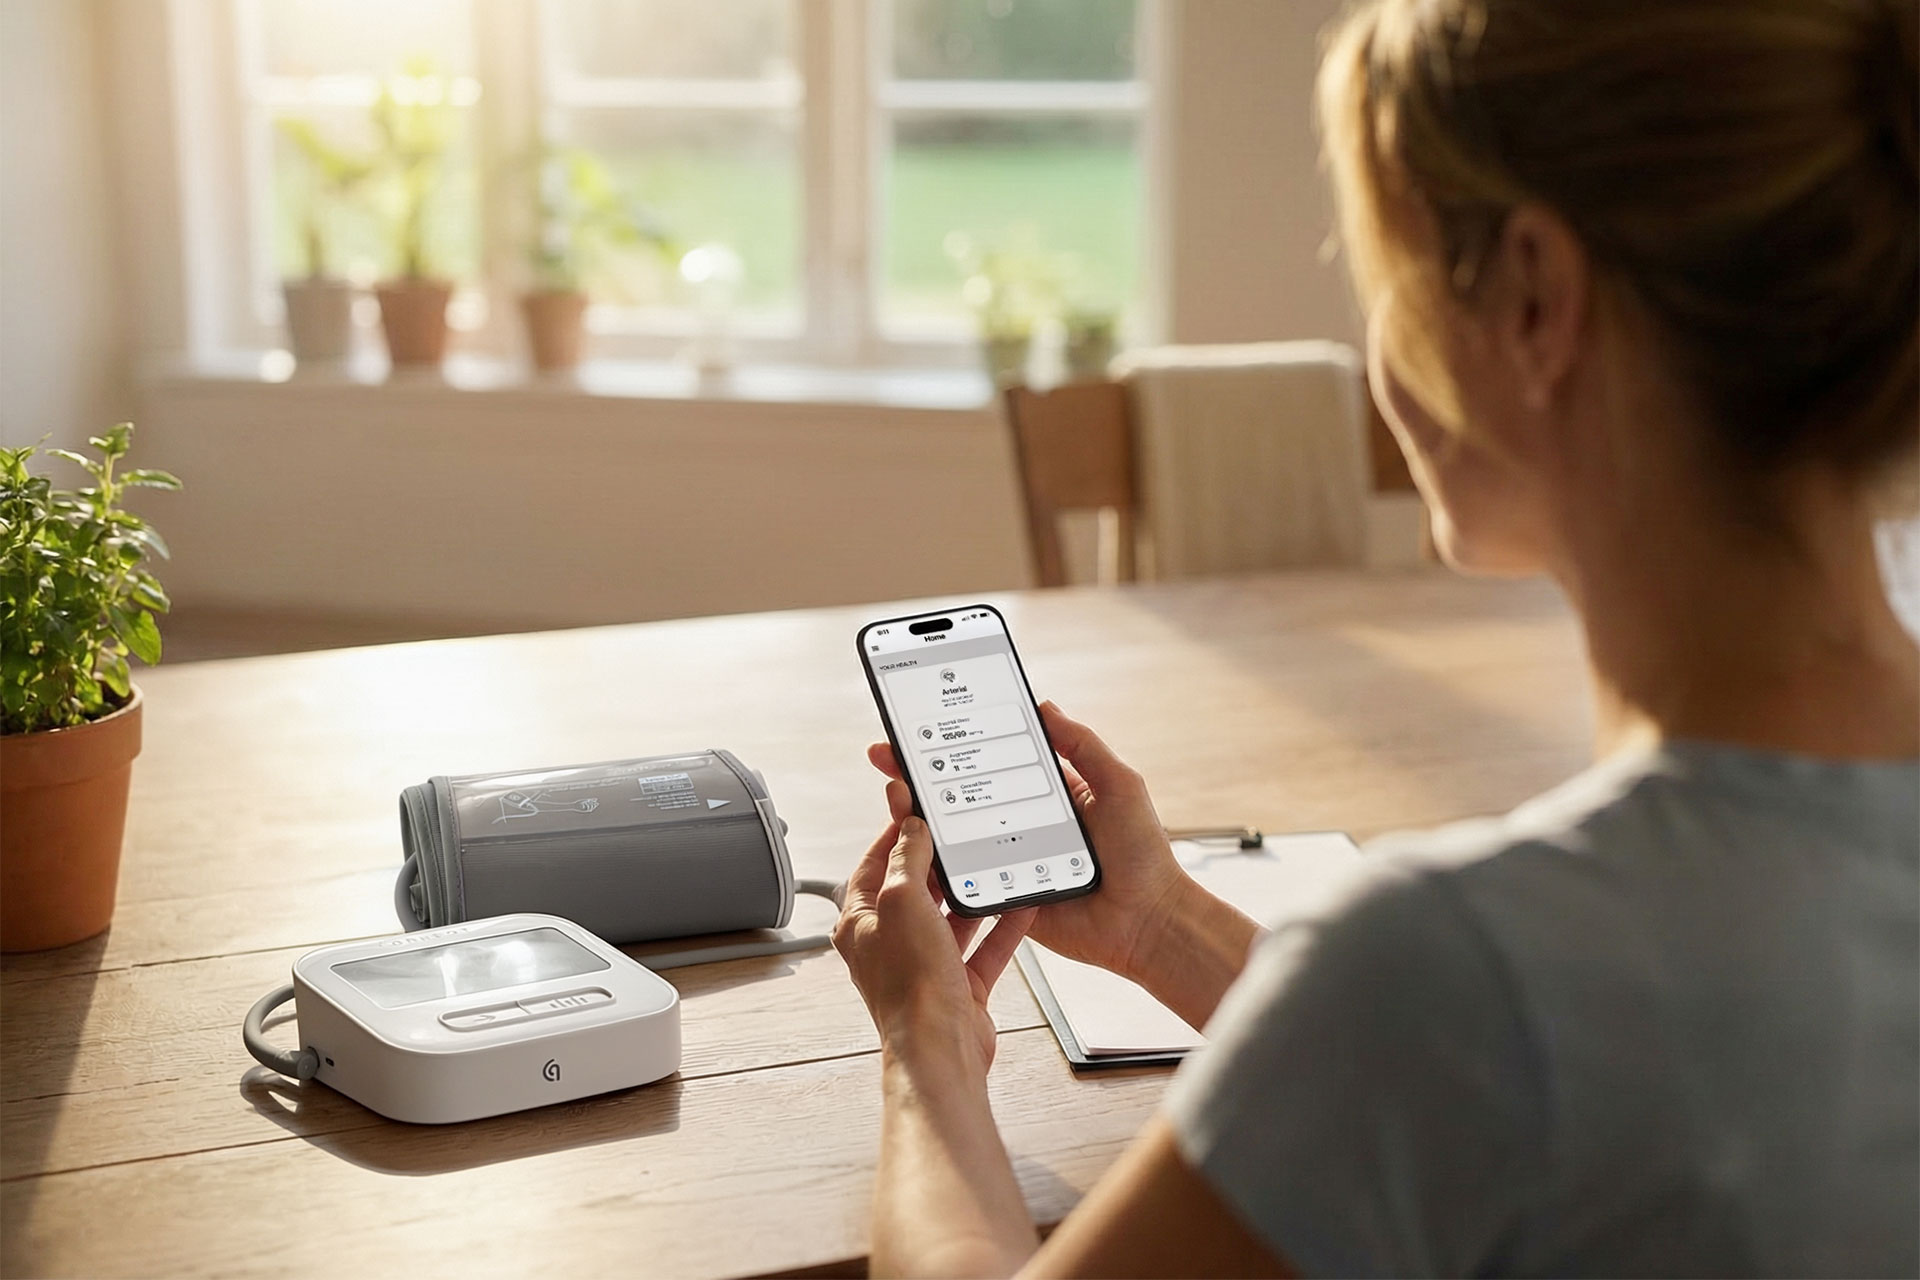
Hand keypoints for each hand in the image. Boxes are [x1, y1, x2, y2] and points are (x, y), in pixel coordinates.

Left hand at [833, 780, 1034, 1072]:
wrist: (940, 1047)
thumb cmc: (910, 985)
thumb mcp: (903, 901)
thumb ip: (908, 860)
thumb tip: (911, 830)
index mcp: (862, 922)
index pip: (874, 865)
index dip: (894, 834)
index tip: (917, 811)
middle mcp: (889, 945)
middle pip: (914, 891)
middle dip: (938, 864)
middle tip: (960, 835)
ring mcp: (925, 966)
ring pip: (950, 920)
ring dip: (972, 895)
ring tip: (992, 865)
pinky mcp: (958, 986)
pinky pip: (983, 949)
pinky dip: (1002, 928)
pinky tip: (1020, 908)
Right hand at [867, 702, 1191, 983]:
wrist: (1146, 922)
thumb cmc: (1143, 855)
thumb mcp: (1119, 785)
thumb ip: (1083, 745)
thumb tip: (1045, 705)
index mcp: (1046, 793)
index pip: (991, 760)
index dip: (956, 742)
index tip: (922, 724)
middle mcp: (1020, 823)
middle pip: (959, 794)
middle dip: (919, 774)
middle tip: (887, 755)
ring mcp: (1008, 859)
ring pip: (952, 835)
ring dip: (917, 814)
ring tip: (894, 793)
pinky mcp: (1002, 893)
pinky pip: (961, 877)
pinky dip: (933, 863)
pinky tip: (911, 843)